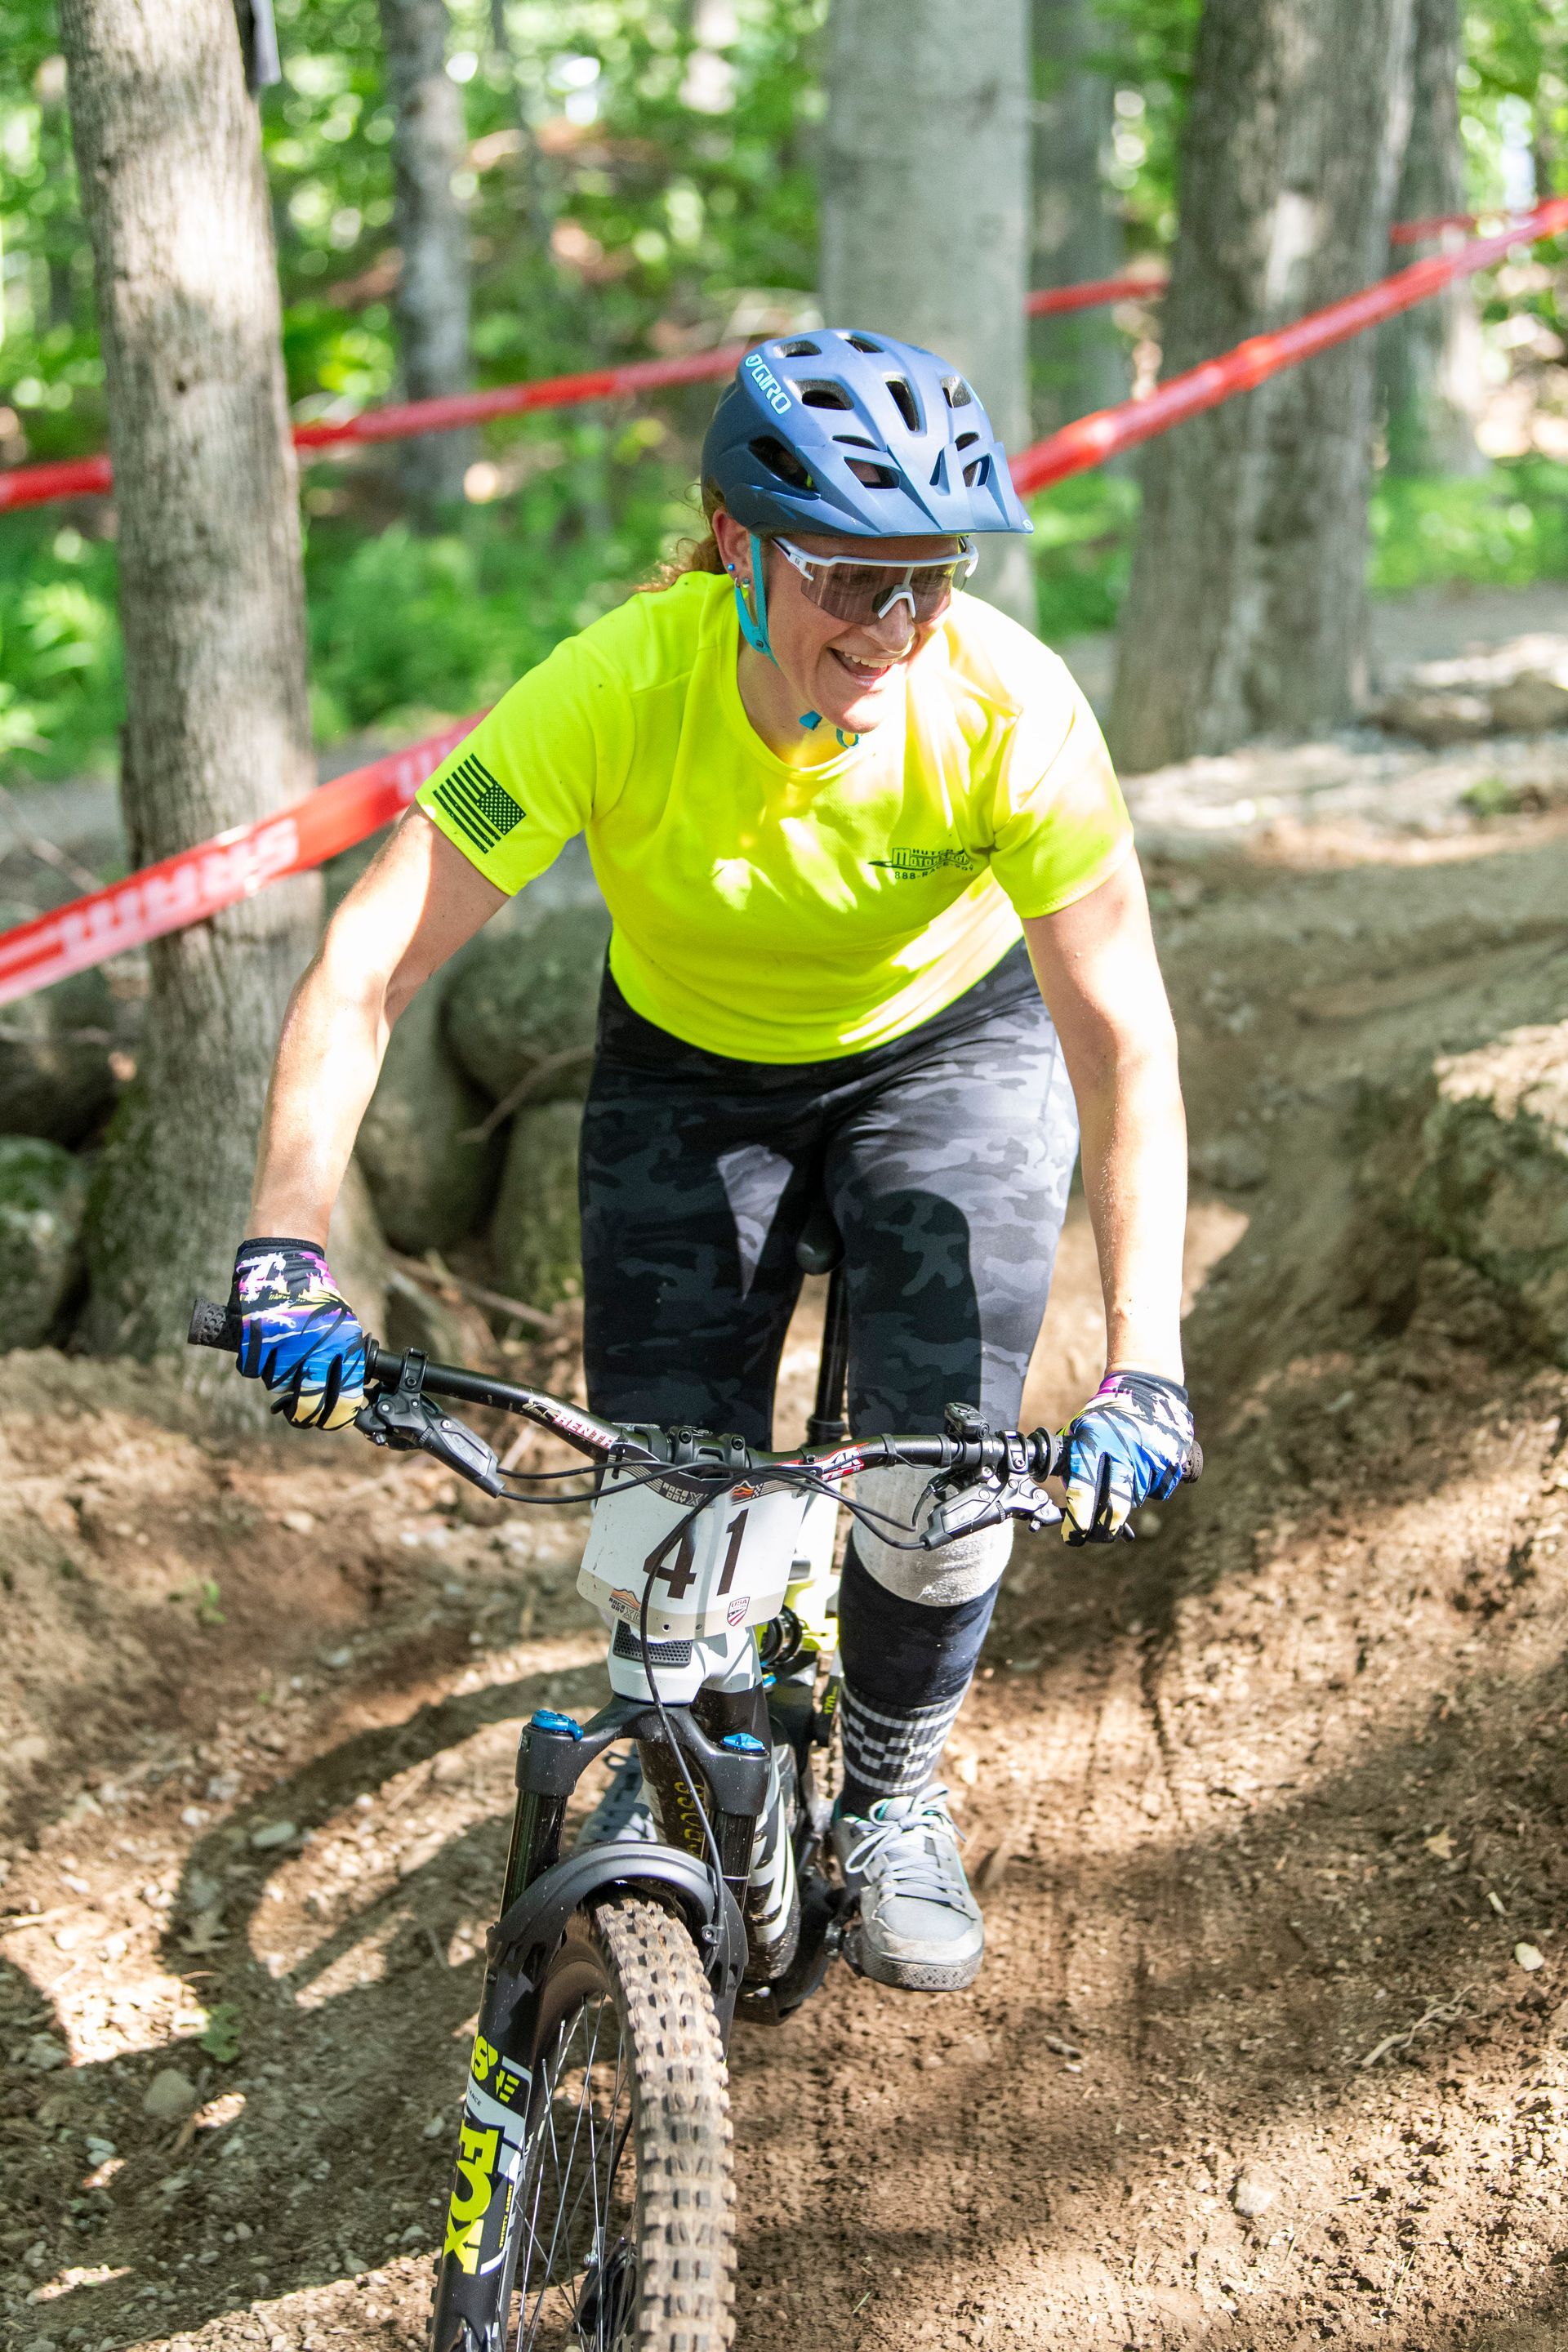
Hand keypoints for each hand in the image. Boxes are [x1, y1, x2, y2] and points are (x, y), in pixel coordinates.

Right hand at [229, 1238, 365, 1429]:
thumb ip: (345, 1361)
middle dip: (305, 1413)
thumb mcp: (343, 1327)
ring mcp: (283, 1343)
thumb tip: (347, 1401)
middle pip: (308, 1401)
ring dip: (278, 1379)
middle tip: (301, 1414)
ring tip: (282, 1359)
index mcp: (342, 1345)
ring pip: (277, 1386)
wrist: (285, 1263)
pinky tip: (262, 1348)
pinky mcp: (255, 1338)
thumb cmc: (315, 1300)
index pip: (343, 1398)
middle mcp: (314, 1346)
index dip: (336, 1416)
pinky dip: (254, 1363)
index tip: (331, 1421)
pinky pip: (252, 1370)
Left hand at [1060, 1370, 1197, 1545]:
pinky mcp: (1172, 1460)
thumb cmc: (1107, 1415)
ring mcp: (1152, 1456)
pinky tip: (1143, 1469)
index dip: (1079, 1516)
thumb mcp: (1081, 1429)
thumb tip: (1071, 1503)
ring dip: (1125, 1500)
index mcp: (1096, 1439)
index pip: (1085, 1486)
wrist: (1147, 1389)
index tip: (1074, 1535)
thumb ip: (1073, 1463)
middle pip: (1116, 1504)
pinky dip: (1148, 1489)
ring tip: (1122, 1475)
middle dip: (1104, 1528)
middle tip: (1095, 1535)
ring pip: (1136, 1500)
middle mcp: (1125, 1449)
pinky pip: (1158, 1492)